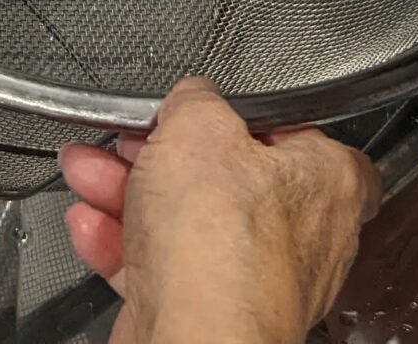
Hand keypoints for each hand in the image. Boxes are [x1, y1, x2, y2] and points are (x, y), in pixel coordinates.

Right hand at [59, 79, 379, 343]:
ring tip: (88, 170)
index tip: (210, 112)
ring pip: (187, 224)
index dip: (250, 118)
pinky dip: (122, 244)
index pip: (302, 134)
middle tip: (130, 138)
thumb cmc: (221, 249)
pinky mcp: (207, 314)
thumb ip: (197, 100)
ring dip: (128, 192)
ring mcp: (253, 283)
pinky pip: (162, 269)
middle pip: (227, 178)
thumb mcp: (200, 127)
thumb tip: (192, 98)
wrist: (192, 340)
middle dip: (161, 154)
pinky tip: (90, 222)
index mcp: (329, 184)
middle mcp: (303, 239)